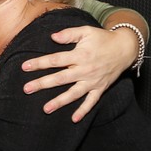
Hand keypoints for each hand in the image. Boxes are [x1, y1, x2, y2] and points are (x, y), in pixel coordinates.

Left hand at [21, 24, 137, 121]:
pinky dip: (83, 110)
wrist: (125, 48)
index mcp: (80, 55)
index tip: (25, 67)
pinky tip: (74, 119)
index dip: (39, 63)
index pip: (56, 60)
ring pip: (73, 93)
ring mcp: (93, 81)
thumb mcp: (86, 31)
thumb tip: (52, 36)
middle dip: (43, 84)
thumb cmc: (103, 38)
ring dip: (60, 102)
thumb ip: (69, 34)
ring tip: (45, 109)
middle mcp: (85, 70)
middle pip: (60, 78)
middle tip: (27, 89)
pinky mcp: (100, 88)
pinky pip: (91, 102)